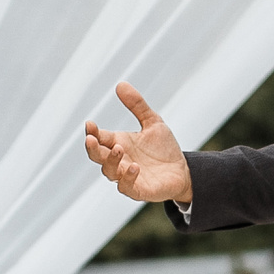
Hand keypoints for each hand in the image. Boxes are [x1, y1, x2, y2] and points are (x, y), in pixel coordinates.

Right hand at [84, 83, 192, 205]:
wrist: (183, 171)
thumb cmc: (164, 148)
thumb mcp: (153, 122)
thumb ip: (137, 105)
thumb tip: (120, 84)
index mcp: (118, 143)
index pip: (99, 138)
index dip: (92, 132)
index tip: (90, 124)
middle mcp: (119, 161)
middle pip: (97, 156)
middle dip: (92, 148)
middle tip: (91, 139)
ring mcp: (126, 176)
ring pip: (109, 172)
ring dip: (111, 161)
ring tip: (120, 148)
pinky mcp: (138, 190)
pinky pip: (126, 187)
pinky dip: (127, 178)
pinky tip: (134, 167)